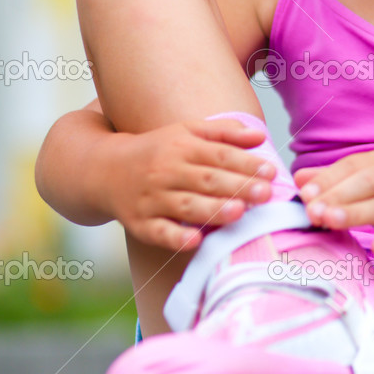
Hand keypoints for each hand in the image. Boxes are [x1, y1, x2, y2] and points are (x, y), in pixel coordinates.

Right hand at [100, 117, 277, 251]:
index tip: (270, 171)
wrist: (102, 170)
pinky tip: (196, 240)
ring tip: (240, 213)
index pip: (218, 155)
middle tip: (266, 194)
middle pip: (206, 180)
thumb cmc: (157, 151)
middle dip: (237, 186)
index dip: (245, 163)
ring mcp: (152, 199)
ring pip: (186, 206)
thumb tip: (260, 135)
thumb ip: (224, 132)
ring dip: (212, 210)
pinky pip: (159, 232)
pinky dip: (177, 237)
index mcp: (181, 147)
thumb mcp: (186, 132)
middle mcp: (166, 171)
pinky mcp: (140, 224)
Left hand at [293, 149, 373, 264]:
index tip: (304, 194)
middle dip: (338, 195)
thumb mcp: (369, 190)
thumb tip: (299, 178)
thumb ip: (336, 183)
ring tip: (331, 221)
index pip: (352, 166)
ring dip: (357, 213)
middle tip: (313, 210)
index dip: (328, 179)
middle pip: (368, 181)